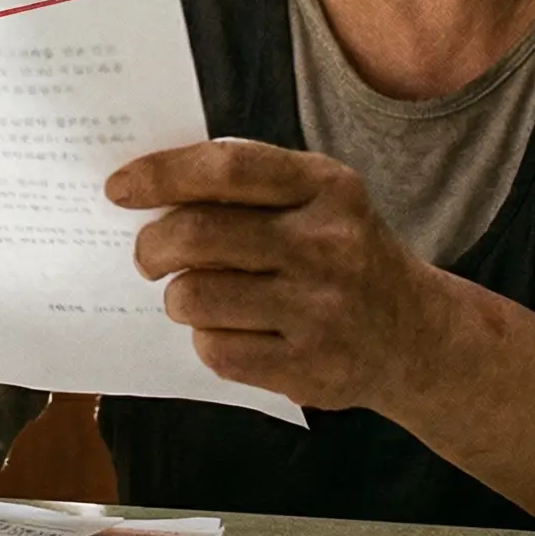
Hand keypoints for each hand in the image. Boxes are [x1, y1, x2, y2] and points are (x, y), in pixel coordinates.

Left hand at [106, 138, 451, 410]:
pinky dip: (207, 340)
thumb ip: (250, 186)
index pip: (226, 168)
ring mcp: (321, 310)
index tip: (119, 188)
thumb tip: (150, 191)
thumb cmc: (344, 254)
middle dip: (152, 246)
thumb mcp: (319, 199)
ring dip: (178, 298)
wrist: (415, 336)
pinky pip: (217, 350)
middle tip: (147, 255)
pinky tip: (230, 330)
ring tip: (194, 296)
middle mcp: (329, 243)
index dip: (161, 174)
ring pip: (196, 297)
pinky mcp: (309, 367)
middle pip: (198, 235)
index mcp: (327, 186)